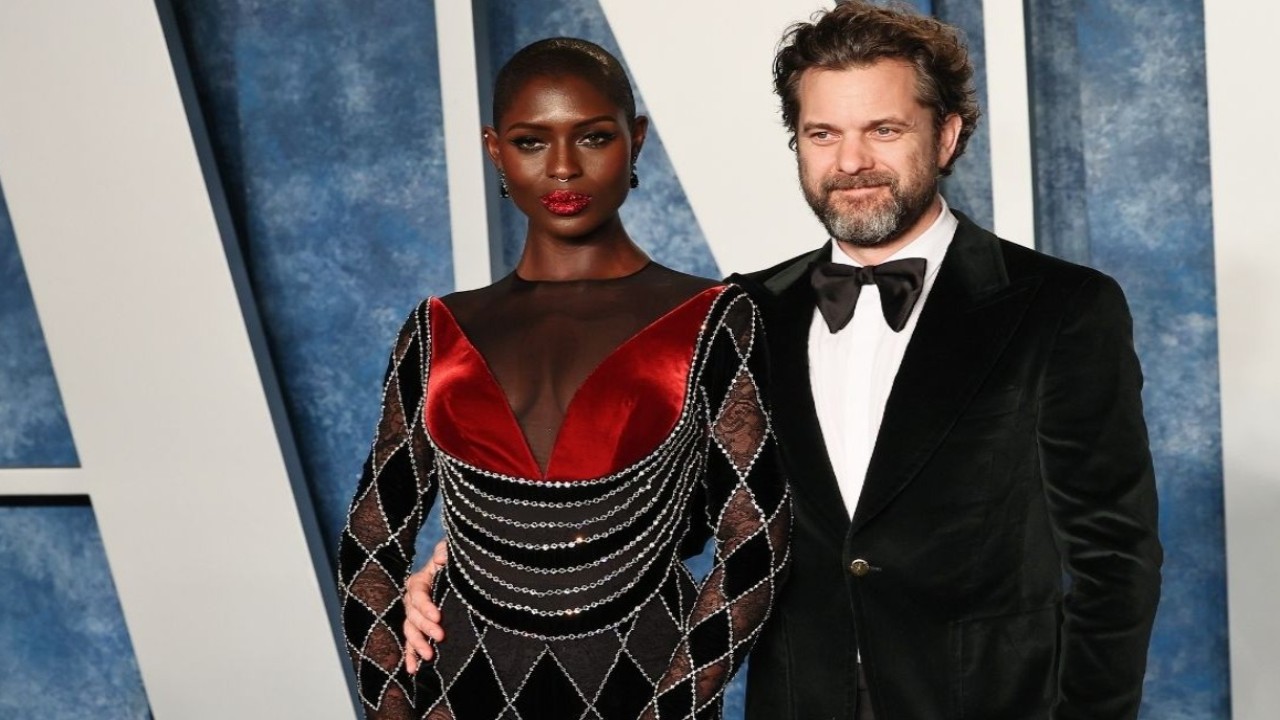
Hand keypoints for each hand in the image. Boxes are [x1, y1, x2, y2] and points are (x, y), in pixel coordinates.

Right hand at [403, 539, 447, 673]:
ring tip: (429, 656)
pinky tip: (413, 670)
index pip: (419, 594)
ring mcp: (415, 616)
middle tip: (441, 636)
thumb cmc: (452, 561)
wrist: (455, 574)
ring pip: (410, 631)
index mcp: (419, 581)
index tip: (439, 616)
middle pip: (413, 615)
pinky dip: (410, 656)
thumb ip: (445, 552)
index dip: (426, 606)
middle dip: (425, 628)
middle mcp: (413, 600)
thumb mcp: (449, 551)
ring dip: (417, 644)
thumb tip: (441, 559)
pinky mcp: (419, 629)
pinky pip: (411, 644)